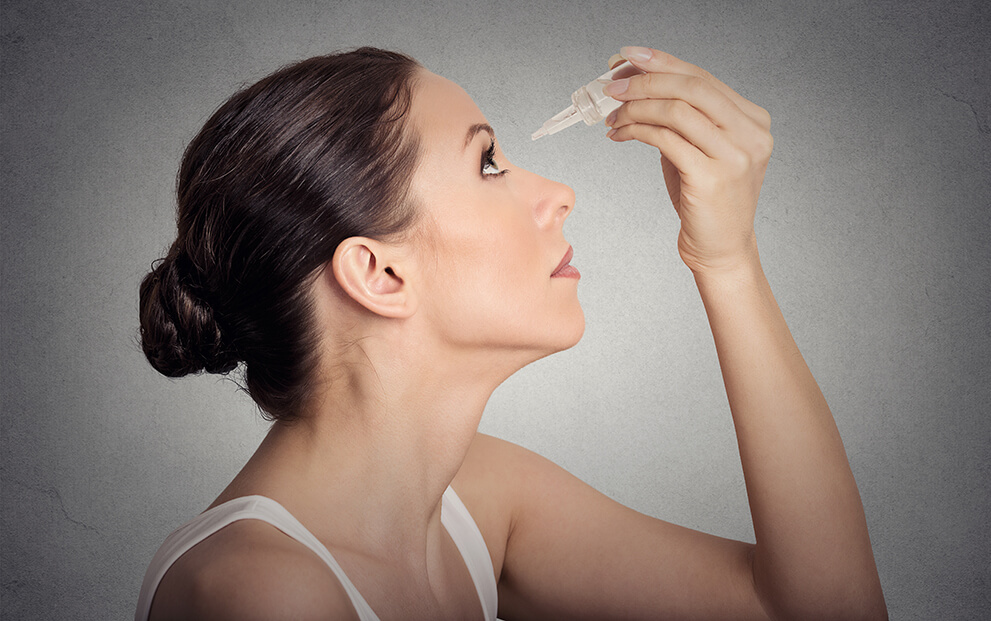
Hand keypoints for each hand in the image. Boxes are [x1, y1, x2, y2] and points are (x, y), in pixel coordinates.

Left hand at [605, 47, 772, 274]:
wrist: (720, 249)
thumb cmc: (705, 200)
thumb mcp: (698, 150)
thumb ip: (679, 117)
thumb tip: (634, 80)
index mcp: (753, 120)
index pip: (703, 78)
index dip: (662, 62)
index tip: (628, 58)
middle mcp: (751, 134)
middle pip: (691, 87)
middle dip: (645, 80)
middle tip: (611, 85)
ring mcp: (735, 156)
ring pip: (676, 110)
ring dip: (635, 108)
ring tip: (612, 117)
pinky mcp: (711, 177)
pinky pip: (665, 139)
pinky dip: (636, 131)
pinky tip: (620, 135)